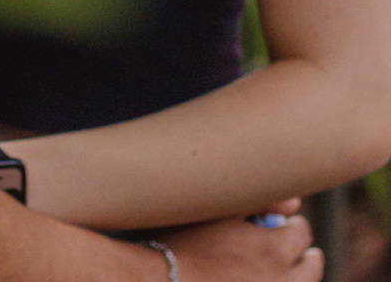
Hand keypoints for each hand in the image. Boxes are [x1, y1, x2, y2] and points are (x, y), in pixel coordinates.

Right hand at [166, 214, 321, 281]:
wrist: (161, 281)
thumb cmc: (186, 241)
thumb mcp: (220, 211)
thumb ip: (261, 201)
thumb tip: (296, 205)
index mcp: (273, 249)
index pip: (302, 233)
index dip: (295, 225)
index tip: (288, 223)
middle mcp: (281, 281)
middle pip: (312, 269)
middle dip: (307, 256)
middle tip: (300, 251)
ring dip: (298, 277)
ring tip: (285, 272)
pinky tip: (263, 280)